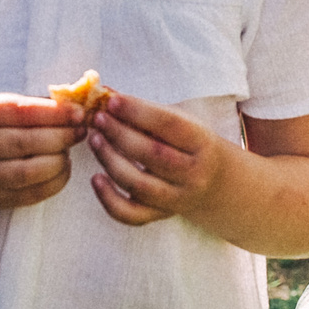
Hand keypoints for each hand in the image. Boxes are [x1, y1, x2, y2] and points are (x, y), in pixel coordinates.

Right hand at [0, 94, 84, 209]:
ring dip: (59, 160)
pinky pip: (33, 193)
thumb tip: (75, 105)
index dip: (54, 113)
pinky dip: (56, 181)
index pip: (20, 112)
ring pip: (29, 171)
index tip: (79, 112)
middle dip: (61, 136)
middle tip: (81, 132)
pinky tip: (63, 168)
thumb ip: (30, 106)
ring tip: (68, 151)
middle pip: (25, 142)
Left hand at [87, 93, 225, 226]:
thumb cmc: (188, 142)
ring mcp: (177, 198)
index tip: (112, 101)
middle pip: (152, 155)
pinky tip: (96, 178)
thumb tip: (103, 92)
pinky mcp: (160, 215)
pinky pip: (130, 214)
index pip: (169, 125)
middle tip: (99, 119)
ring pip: (138, 185)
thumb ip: (144, 108)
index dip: (138, 112)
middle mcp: (193, 173)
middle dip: (120, 134)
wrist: (214, 182)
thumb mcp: (179, 120)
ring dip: (110, 161)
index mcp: (202, 142)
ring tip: (95, 140)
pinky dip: (109, 199)